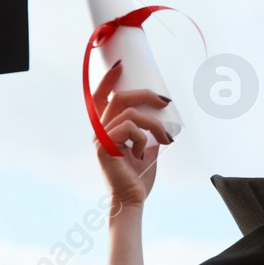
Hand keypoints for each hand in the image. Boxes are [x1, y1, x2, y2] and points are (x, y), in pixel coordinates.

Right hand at [92, 61, 169, 211]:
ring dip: (153, 123)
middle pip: (119, 98)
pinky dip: (142, 136)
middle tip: (165, 101)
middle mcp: (99, 130)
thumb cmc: (138, 176)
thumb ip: (147, 131)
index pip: (101, 98)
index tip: (121, 65)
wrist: (133, 199)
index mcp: (106, 128)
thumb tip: (162, 116)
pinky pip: (128, 127)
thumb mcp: (146, 147)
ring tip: (165, 138)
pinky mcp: (103, 146)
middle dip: (144, 94)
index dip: (108, 79)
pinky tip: (142, 153)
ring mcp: (99, 138)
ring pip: (129, 113)